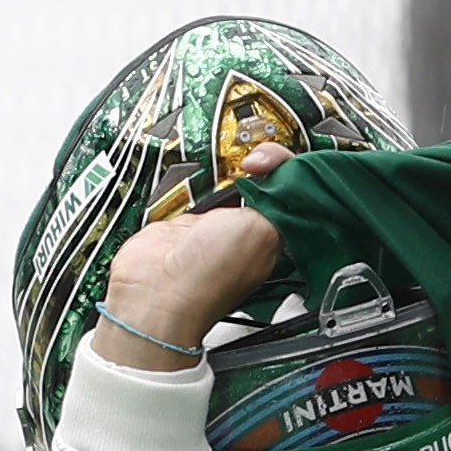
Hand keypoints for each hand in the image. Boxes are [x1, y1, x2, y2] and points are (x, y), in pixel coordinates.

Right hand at [86, 139, 295, 367]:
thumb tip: (283, 176)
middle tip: (255, 162)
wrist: (156, 288)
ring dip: (236, 169)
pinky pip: (206, 190)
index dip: (290, 174)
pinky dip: (208, 178)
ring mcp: (220, 227)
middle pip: (269, 186)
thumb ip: (277, 200)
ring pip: (238, 185)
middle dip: (266, 166)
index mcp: (276, 241)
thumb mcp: (261, 230)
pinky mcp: (191, 221)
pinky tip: (212, 176)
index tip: (274, 165)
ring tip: (237, 164)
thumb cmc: (209, 277)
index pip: (295, 198)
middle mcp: (250, 234)